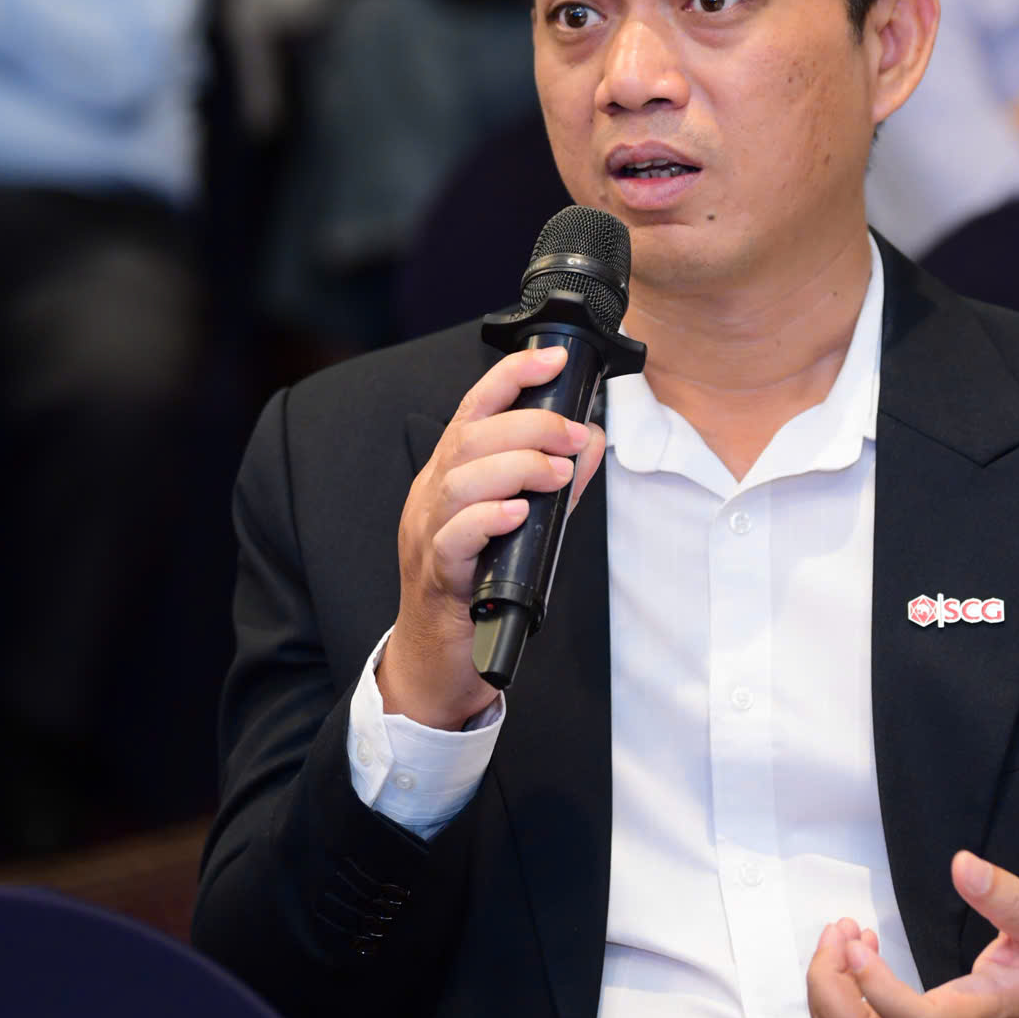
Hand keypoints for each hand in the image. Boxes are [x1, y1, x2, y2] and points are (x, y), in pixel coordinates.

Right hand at [379, 345, 605, 730]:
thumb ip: (553, 483)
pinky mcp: (436, 577)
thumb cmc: (478, 585)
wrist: (439, 659)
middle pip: (470, 437)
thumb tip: (591, 441)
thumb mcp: (521, 523)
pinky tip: (519, 513)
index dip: (511, 376)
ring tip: (556, 473)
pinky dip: (488, 519)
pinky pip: (453, 539)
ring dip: (516, 467)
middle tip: (574, 436)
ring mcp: (427, 534)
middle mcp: (432, 494)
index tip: (552, 359)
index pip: (474, 408)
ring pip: (460, 480)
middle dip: (530, 426)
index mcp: (450, 473)